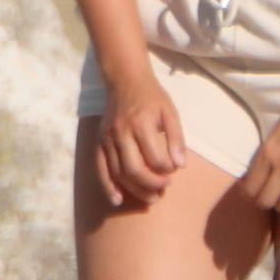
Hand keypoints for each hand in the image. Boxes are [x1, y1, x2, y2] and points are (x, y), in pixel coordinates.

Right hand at [89, 71, 189, 209]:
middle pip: (135, 169)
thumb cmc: (152, 97)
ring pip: (118, 173)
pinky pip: (101, 169)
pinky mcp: (99, 142)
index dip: (167, 171)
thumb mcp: (170, 112)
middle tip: (163, 189)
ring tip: (150, 198)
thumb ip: (176, 139)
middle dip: (152, 185)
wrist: (125, 79)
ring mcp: (107, 138)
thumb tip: (180, 165)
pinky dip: (108, 186)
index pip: (155, 158)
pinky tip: (118, 199)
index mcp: (141, 123)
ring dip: (135, 190)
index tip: (173, 171)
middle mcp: (121, 132)